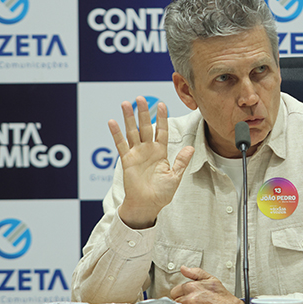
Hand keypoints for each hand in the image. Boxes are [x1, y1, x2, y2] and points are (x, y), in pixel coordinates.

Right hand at [111, 97, 193, 228]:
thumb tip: (190, 147)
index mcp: (160, 152)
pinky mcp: (127, 160)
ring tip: (126, 104)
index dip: (162, 118)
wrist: (148, 205)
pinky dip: (116, 134)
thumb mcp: (175, 176)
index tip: (162, 104)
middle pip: (145, 127)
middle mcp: (148, 150)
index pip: (162, 131)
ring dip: (128, 118)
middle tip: (141, 98)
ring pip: (132, 132)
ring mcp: (136, 154)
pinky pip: (121, 145)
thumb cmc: (161, 193)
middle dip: (144, 112)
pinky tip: (112, 122)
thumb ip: (181, 161)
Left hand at [170, 266, 243, 303]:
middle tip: (192, 301)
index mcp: (192, 286)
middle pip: (175, 301)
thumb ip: (195, 272)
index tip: (187, 295)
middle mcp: (189, 298)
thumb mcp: (210, 278)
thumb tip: (183, 268)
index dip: (181, 293)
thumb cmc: (221, 295)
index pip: (175, 291)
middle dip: (182, 300)